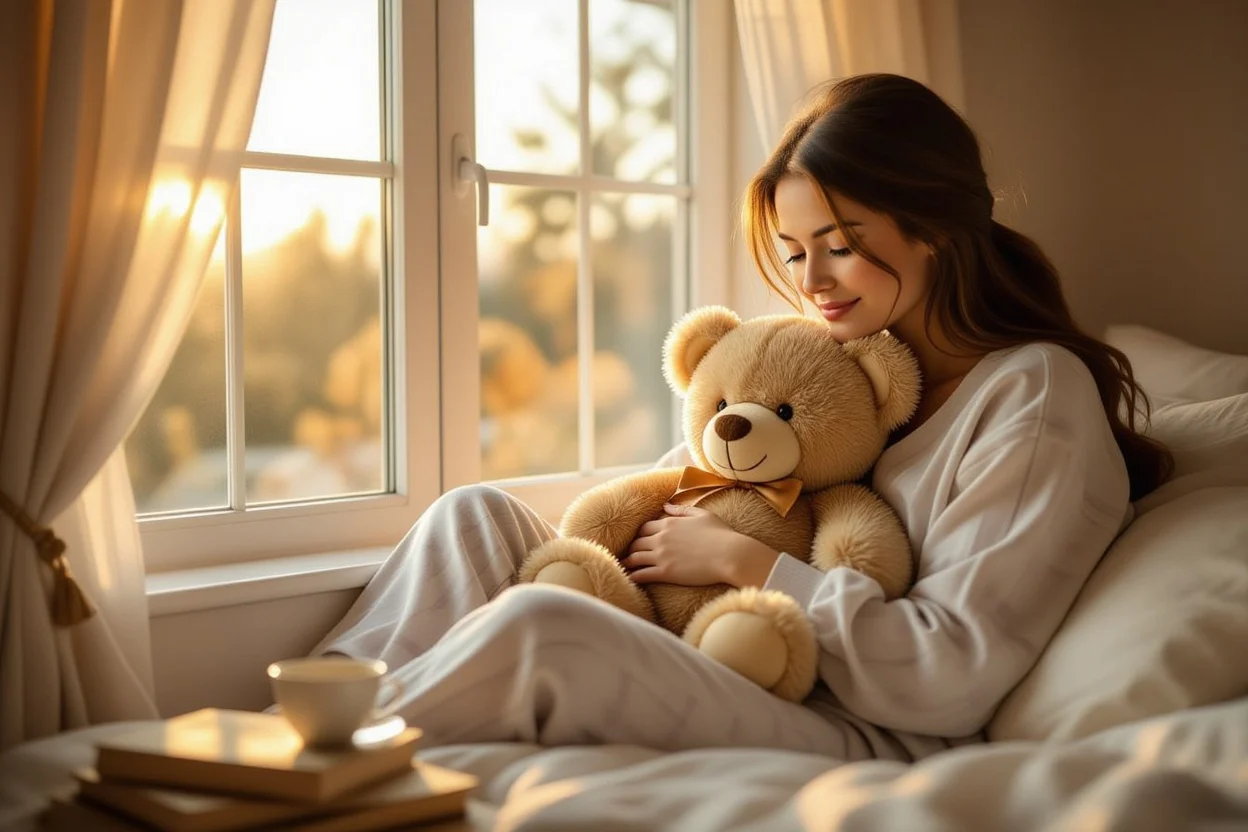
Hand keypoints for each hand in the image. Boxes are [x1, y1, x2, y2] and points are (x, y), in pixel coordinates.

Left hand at [621, 503, 780, 587]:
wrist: (730, 555)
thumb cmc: (721, 534)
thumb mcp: (702, 514)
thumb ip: (681, 510)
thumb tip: (665, 505)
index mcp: (669, 523)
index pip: (645, 527)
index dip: (640, 533)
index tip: (639, 539)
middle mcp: (661, 538)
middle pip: (637, 542)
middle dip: (631, 547)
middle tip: (627, 553)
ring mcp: (661, 555)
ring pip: (635, 557)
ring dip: (628, 561)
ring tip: (623, 566)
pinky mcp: (665, 572)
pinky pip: (642, 574)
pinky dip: (634, 576)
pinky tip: (629, 578)